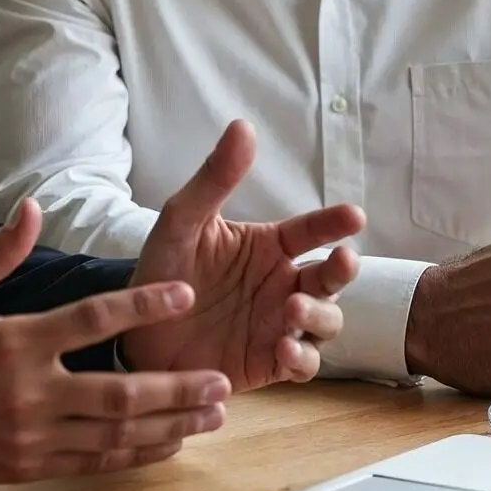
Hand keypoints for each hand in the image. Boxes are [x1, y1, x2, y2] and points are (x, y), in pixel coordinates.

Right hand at [0, 199, 230, 490]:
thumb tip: (32, 207)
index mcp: (11, 341)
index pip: (92, 320)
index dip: (143, 305)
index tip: (183, 293)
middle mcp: (27, 392)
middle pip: (120, 392)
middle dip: (177, 388)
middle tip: (220, 380)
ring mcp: (28, 436)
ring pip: (114, 435)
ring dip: (169, 425)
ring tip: (210, 414)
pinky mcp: (23, 467)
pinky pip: (92, 464)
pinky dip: (134, 455)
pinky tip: (165, 445)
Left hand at [122, 120, 362, 390]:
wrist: (136, 331)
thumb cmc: (162, 269)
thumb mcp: (182, 221)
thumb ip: (215, 179)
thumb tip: (243, 126)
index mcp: (267, 246)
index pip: (310, 230)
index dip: (333, 222)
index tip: (354, 214)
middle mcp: (281, 283)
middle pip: (330, 278)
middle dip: (341, 271)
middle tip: (341, 261)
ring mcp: (279, 325)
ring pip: (325, 321)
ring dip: (319, 315)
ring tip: (292, 308)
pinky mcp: (270, 363)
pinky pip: (302, 363)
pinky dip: (301, 358)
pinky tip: (285, 349)